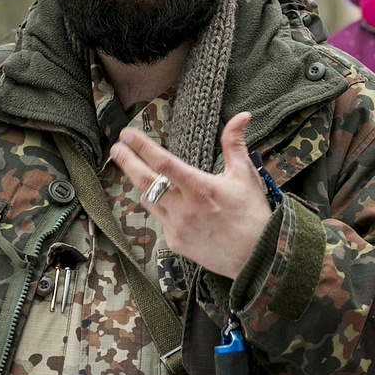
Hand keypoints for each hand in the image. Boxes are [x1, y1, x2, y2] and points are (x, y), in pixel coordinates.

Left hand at [109, 111, 271, 279]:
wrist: (259, 258)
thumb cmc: (253, 214)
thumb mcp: (245, 175)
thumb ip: (235, 144)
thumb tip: (242, 116)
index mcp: (201, 189)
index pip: (163, 163)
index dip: (142, 146)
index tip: (128, 134)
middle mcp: (184, 208)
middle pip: (144, 181)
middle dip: (126, 162)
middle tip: (116, 148)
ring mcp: (177, 228)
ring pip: (149, 200)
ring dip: (143, 185)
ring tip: (138, 171)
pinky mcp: (175, 243)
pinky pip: (160, 220)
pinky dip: (162, 208)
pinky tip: (170, 203)